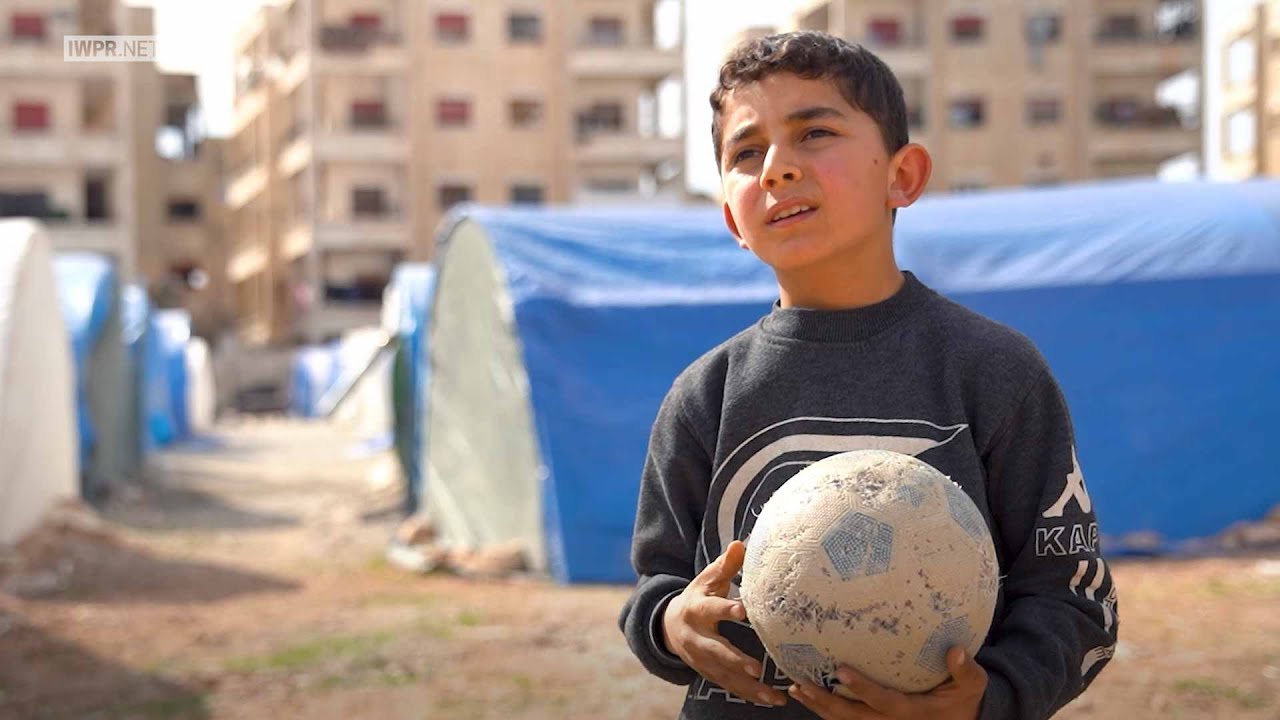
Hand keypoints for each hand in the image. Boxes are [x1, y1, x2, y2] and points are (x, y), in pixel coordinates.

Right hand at [662, 540, 787, 706]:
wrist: (669, 625)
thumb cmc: (698, 596)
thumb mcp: (707, 579)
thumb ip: (725, 565)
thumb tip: (741, 543)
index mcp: (697, 609)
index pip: (712, 608)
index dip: (726, 609)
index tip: (743, 610)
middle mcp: (696, 637)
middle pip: (715, 650)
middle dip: (734, 660)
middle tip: (755, 668)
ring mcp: (700, 658)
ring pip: (723, 675)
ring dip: (748, 687)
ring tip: (772, 696)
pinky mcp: (707, 673)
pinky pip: (728, 686)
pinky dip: (749, 695)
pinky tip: (770, 701)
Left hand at [787, 646, 986, 719]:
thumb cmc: (963, 699)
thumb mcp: (972, 686)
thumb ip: (966, 671)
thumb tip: (956, 651)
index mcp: (912, 712)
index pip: (883, 702)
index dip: (862, 689)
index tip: (841, 671)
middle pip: (852, 717)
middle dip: (825, 702)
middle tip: (801, 684)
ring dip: (819, 707)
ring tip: (796, 689)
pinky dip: (826, 710)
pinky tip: (808, 694)